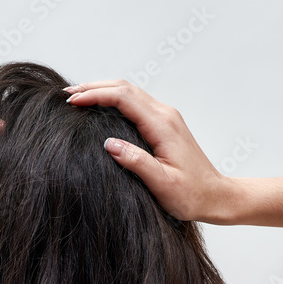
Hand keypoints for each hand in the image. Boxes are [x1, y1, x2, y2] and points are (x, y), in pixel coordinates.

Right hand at [62, 80, 233, 222]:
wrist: (216, 196)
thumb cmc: (191, 195)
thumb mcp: (162, 184)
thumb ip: (137, 162)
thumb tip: (109, 143)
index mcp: (162, 125)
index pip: (123, 98)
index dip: (95, 96)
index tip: (71, 102)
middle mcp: (165, 114)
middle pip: (124, 87)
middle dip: (93, 87)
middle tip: (66, 96)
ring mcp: (166, 117)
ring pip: (129, 92)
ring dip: (102, 91)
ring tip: (77, 98)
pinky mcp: (164, 123)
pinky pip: (135, 102)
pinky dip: (113, 99)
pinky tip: (99, 108)